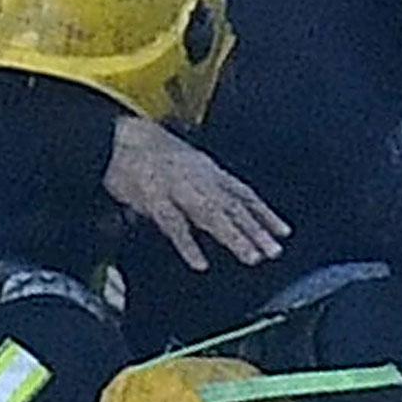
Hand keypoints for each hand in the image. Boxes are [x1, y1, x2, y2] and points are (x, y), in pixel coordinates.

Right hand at [104, 116, 289, 271]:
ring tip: (251, 257)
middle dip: (256, 229)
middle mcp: (198, 178)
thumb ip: (206, 184)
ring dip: (233, 236)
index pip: (243, 194)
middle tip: (274, 251)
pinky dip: (188, 245)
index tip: (283, 231)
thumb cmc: (148, 151)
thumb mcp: (186, 162)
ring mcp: (177, 188)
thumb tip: (226, 204)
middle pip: (233, 206)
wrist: (118, 138)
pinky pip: (174, 225)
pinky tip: (200, 263)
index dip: (264, 213)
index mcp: (207, 170)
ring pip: (211, 215)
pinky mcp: (153, 199)